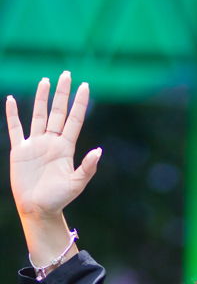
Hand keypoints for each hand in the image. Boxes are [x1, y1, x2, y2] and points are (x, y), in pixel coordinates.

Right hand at [6, 71, 100, 221]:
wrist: (38, 209)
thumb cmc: (59, 199)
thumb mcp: (76, 184)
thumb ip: (87, 168)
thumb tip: (98, 151)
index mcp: (66, 148)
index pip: (74, 120)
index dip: (79, 103)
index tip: (85, 86)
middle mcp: (51, 142)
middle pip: (57, 112)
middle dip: (62, 94)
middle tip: (67, 75)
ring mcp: (35, 145)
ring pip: (38, 116)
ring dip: (41, 98)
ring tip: (45, 81)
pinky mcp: (20, 151)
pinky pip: (15, 129)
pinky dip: (12, 114)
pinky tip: (10, 99)